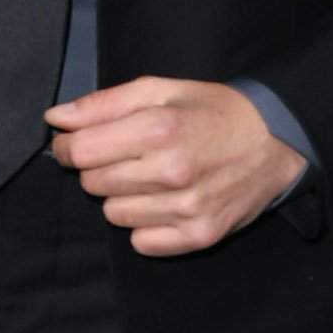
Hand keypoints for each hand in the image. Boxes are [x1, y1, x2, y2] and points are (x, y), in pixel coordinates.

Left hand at [46, 78, 307, 256]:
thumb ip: (104, 104)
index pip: (79, 151)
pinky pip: (141, 242)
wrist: (277, 142)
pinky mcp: (198, 236)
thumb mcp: (161, 90)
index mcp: (158, 128)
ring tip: (152, 178)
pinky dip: (146, 225)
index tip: (76, 143)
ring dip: (124, 197)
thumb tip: (55, 120)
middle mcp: (170, 172)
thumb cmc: (213, 111)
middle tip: (128, 156)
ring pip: (114, 215)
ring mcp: (186, 209)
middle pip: (93, 184)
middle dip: (100, 169)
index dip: (68, 147)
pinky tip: (166, 203)